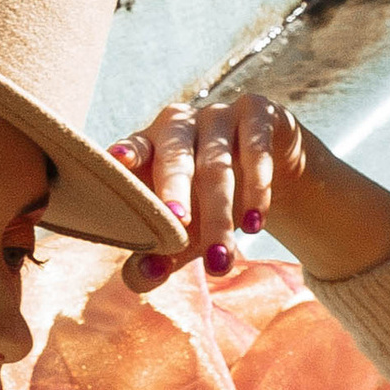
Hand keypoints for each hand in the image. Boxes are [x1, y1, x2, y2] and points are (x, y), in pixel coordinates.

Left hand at [108, 97, 389, 288]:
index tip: (118, 160)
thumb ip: (162, 254)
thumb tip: (143, 277)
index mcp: (149, 144)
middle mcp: (179, 123)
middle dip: (175, 192)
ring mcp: (218, 114)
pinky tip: (255, 222)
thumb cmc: (210, 198)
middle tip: (177, 224)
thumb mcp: (187, 228)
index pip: (134, 147)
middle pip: (175, 157)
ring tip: (222, 259)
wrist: (271, 163)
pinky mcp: (258, 112)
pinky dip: (256, 188)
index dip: (128, 153)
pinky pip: (256, 149)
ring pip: (218, 163)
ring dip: (221, 213)